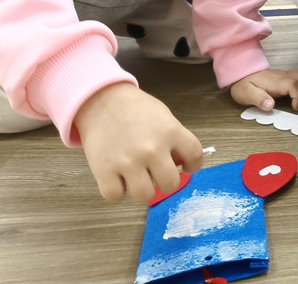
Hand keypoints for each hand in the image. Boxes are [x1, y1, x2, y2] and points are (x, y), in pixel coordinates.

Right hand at [74, 82, 203, 202]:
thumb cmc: (137, 109)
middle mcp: (152, 149)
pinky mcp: (104, 171)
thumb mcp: (164, 117)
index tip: (185, 166)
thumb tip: (180, 166)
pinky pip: (115, 196)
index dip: (193, 165)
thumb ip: (175, 140)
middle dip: (166, 182)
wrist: (102, 100)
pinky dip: (117, 191)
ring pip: (145, 196)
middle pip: (171, 184)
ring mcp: (128, 162)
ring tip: (137, 177)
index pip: (195, 157)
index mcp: (171, 132)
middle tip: (157, 174)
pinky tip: (117, 178)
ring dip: (143, 190)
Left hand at [230, 68, 297, 111]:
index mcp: (274, 81)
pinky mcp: (285, 76)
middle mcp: (282, 76)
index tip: (295, 107)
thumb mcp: (246, 94)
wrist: (240, 74)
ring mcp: (285, 75)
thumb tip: (270, 105)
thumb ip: (258, 99)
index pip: (293, 84)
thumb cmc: (243, 86)